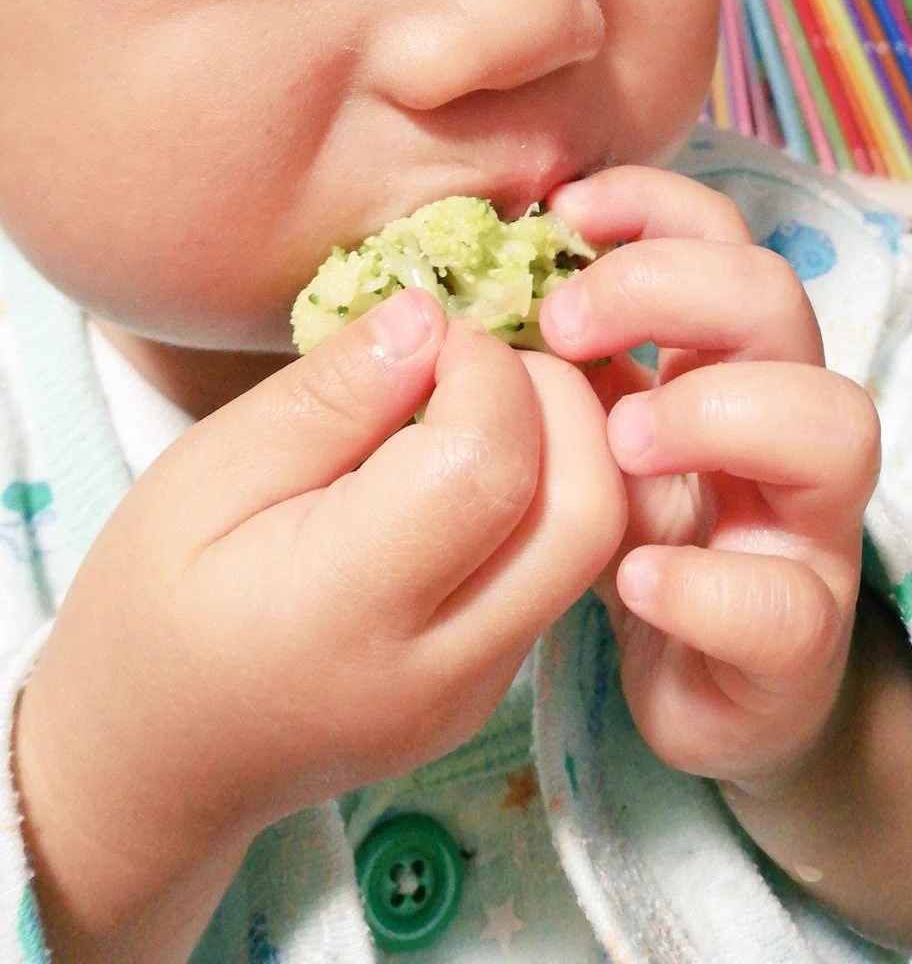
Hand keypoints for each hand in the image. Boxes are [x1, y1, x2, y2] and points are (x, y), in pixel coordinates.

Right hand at [14, 289, 625, 958]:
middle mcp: (440, 666)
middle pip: (584, 512)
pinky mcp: (493, 690)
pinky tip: (478, 466)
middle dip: (564, 403)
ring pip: (594, 543)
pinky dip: (548, 495)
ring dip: (570, 445)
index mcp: (344, 611)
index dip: (486, 373)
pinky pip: (560, 573)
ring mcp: (478, 690)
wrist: (163, 758)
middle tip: (483, 362)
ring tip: (485, 403)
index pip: (485, 467)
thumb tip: (430, 319)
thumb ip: (326, 400)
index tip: (432, 337)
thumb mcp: (203, 478)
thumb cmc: (153, 608)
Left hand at [541, 168, 880, 786]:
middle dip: (671, 289)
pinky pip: (783, 604)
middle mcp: (783, 431)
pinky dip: (702, 584)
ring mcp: (806, 530)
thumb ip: (569, 380)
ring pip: (832, 427)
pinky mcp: (799, 635)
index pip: (724, 246)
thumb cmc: (641, 547)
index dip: (659, 208)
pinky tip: (632, 580)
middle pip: (780, 304)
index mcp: (726, 373)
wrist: (699, 685)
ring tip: (620, 443)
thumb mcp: (595, 451)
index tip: (568, 211)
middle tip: (566, 325)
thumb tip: (487, 296)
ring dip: (714, 413)